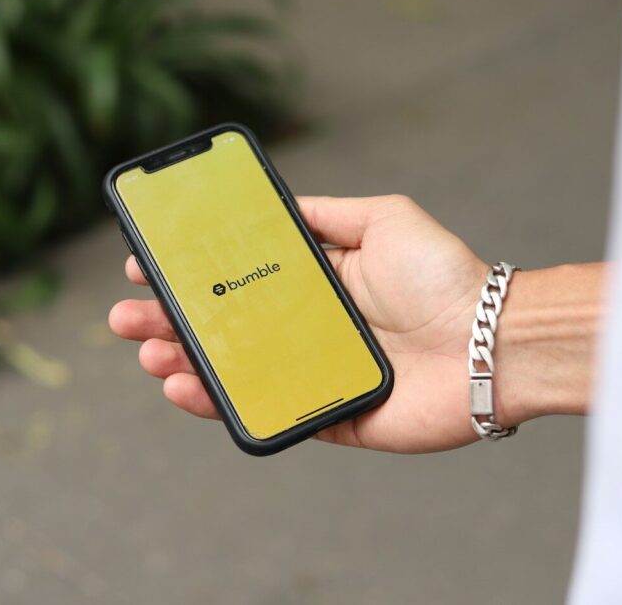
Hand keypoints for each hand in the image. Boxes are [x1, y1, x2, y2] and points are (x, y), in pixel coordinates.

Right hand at [109, 194, 507, 452]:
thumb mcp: (384, 218)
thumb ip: (328, 213)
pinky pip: (268, 413)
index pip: (239, 281)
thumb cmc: (444, 277)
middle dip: (170, 320)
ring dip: (183, 362)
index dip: (192, 276)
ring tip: (148, 351)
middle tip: (126, 316)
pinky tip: (186, 389)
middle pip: (225, 328)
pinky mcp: (330, 417)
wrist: (494, 343)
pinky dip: (223, 406)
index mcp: (318, 284)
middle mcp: (310, 330)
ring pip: (234, 372)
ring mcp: (315, 374)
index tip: (148, 265)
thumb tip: (278, 204)